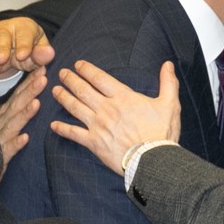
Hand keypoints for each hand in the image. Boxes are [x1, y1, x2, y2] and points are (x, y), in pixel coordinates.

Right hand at [0, 18, 53, 78]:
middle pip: (3, 36)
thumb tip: (50, 53)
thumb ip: (42, 54)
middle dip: (2, 48)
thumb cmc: (28, 50)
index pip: (25, 35)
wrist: (12, 51)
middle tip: (3, 59)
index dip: (24, 45)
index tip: (22, 56)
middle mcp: (6, 29)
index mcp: (24, 27)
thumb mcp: (37, 54)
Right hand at [0, 66, 46, 187]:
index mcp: (5, 115)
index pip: (18, 95)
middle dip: (30, 91)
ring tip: (37, 103)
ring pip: (13, 124)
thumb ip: (17, 110)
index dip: (30, 82)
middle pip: (16, 105)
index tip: (43, 69)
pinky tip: (25, 138)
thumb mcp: (6, 124)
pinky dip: (15, 143)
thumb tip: (34, 95)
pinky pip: (7, 150)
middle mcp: (1, 124)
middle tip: (44, 77)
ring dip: (25, 113)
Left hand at [50, 60, 180, 175]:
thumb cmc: (162, 131)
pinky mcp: (94, 142)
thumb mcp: (170, 103)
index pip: (100, 79)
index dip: (87, 70)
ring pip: (75, 108)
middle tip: (62, 73)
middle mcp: (107, 109)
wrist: (152, 158)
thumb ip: (168, 82)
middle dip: (71, 80)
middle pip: (83, 90)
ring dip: (63, 98)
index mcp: (123, 98)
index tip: (78, 64)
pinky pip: (74, 134)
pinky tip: (53, 125)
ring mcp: (98, 126)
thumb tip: (168, 64)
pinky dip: (62, 129)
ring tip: (55, 90)